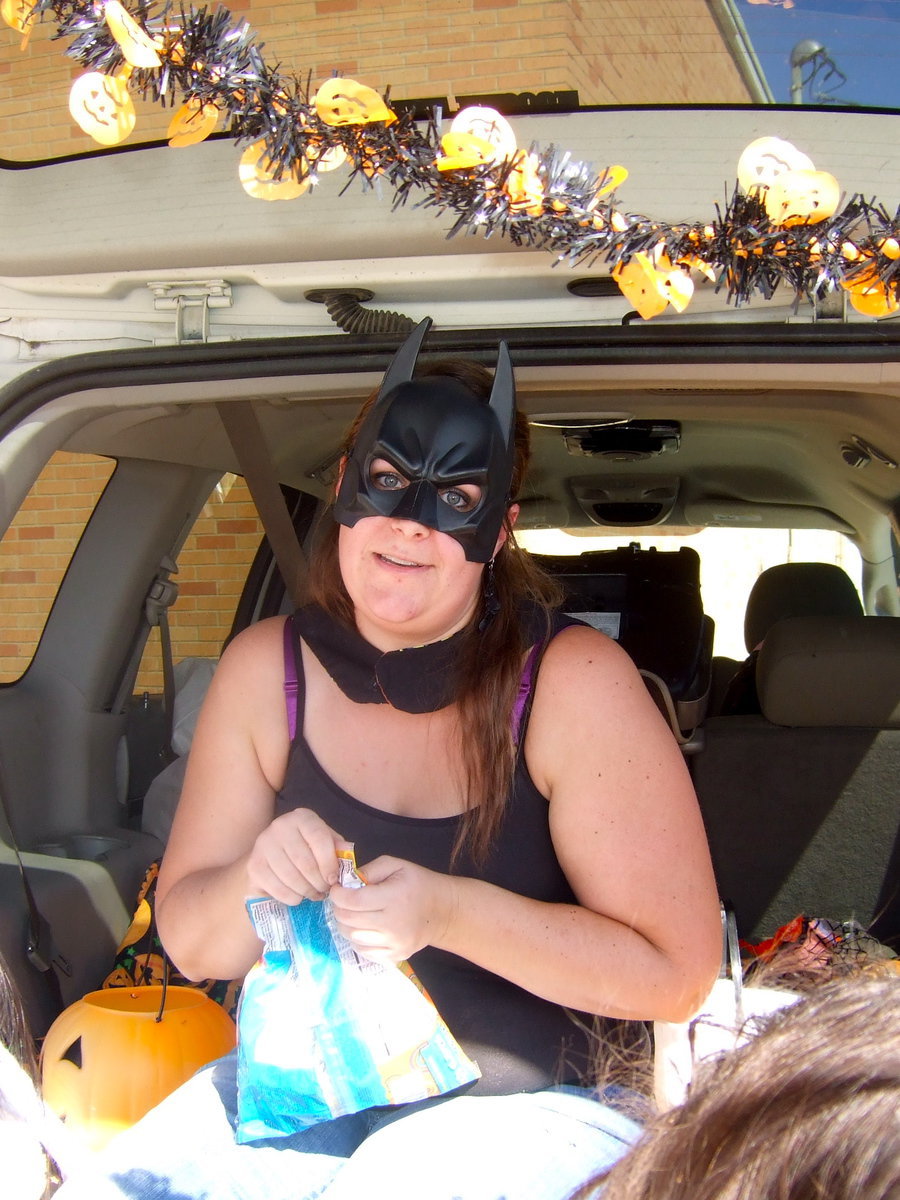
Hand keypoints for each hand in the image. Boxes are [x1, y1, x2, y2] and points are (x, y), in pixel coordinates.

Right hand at [246, 808, 350, 904]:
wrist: (272, 856)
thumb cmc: (306, 849)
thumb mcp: (325, 844)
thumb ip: (337, 848)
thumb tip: (347, 853)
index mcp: (302, 818)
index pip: (319, 838)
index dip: (329, 862)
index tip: (333, 879)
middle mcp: (280, 826)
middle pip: (304, 861)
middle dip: (318, 882)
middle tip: (324, 891)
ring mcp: (263, 845)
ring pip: (291, 877)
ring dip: (306, 891)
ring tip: (313, 894)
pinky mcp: (254, 865)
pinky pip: (277, 888)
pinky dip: (291, 897)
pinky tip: (297, 896)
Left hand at [329, 857, 455, 963]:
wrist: (442, 911)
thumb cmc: (418, 883)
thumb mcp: (396, 865)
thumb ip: (370, 869)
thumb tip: (347, 882)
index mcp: (393, 897)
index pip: (353, 901)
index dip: (338, 895)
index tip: (337, 889)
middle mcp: (392, 924)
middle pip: (349, 920)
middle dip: (338, 909)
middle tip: (342, 901)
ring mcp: (394, 944)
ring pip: (353, 938)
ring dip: (346, 925)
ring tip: (352, 914)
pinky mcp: (395, 956)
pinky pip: (364, 951)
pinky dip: (357, 939)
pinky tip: (362, 928)